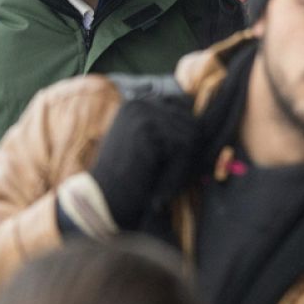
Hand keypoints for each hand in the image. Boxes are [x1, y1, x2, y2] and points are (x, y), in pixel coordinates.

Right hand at [89, 96, 203, 229]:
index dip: (188, 138)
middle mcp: (140, 101)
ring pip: (190, 135)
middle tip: (174, 181)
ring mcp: (143, 112)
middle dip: (190, 154)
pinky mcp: (146, 128)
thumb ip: (167, 130)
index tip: (179, 167)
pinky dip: (178, 173)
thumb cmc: (126, 179)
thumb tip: (203, 127)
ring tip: (167, 187)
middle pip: (191, 122)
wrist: (101, 201)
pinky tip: (162, 191)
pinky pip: (183, 148)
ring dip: (185, 166)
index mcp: (139, 103)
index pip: (184, 109)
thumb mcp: (147, 147)